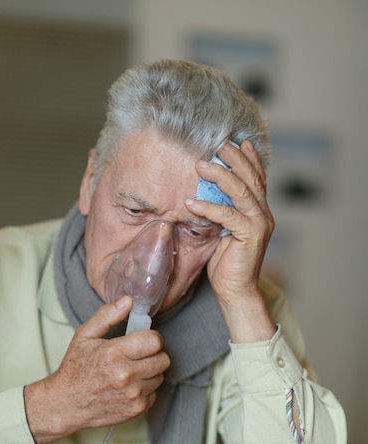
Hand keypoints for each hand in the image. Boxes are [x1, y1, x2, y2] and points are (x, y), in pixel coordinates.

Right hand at [24, 296, 169, 443]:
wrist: (66, 404)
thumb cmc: (75, 368)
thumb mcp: (84, 336)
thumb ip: (107, 316)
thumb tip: (128, 301)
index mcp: (114, 353)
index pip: (155, 341)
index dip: (150, 338)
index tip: (141, 340)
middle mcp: (125, 375)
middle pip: (163, 359)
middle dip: (153, 355)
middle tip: (137, 356)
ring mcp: (132, 394)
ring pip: (160, 376)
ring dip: (149, 372)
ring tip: (130, 371)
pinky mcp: (136, 409)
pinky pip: (154, 393)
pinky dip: (145, 389)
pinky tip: (128, 386)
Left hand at [185, 141, 275, 341]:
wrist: (236, 291)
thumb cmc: (227, 263)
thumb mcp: (223, 231)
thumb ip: (222, 211)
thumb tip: (204, 192)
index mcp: (260, 211)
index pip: (257, 179)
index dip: (249, 159)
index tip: (237, 142)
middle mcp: (263, 215)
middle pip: (251, 179)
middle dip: (234, 159)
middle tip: (217, 145)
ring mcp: (259, 225)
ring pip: (241, 192)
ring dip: (220, 176)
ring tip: (200, 165)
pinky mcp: (249, 236)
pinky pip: (227, 216)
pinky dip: (208, 207)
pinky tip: (191, 201)